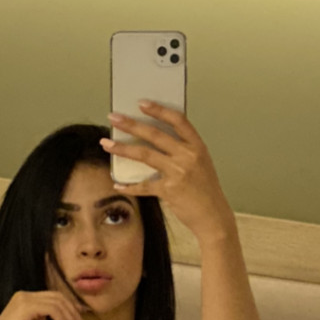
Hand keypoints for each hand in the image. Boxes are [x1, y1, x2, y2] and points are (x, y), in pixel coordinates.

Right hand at [0, 290, 89, 319]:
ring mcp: (24, 300)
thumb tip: (55, 317)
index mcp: (25, 299)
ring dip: (72, 319)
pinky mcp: (25, 308)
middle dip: (74, 314)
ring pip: (58, 303)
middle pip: (59, 298)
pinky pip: (53, 310)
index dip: (71, 309)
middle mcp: (24, 296)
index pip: (54, 298)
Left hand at [101, 101, 235, 242]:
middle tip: (114, 117)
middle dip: (131, 124)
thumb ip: (183, 150)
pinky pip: (144, 185)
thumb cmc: (206, 191)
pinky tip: (118, 184)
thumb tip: (155, 140)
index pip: (177, 120)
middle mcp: (188, 156)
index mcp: (197, 146)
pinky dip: (130, 186)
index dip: (159, 110)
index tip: (141, 103)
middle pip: (155, 134)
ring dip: (123, 148)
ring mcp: (178, 172)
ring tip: (106, 143)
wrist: (213, 216)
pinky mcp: (168, 190)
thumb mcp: (201, 164)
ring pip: (145, 154)